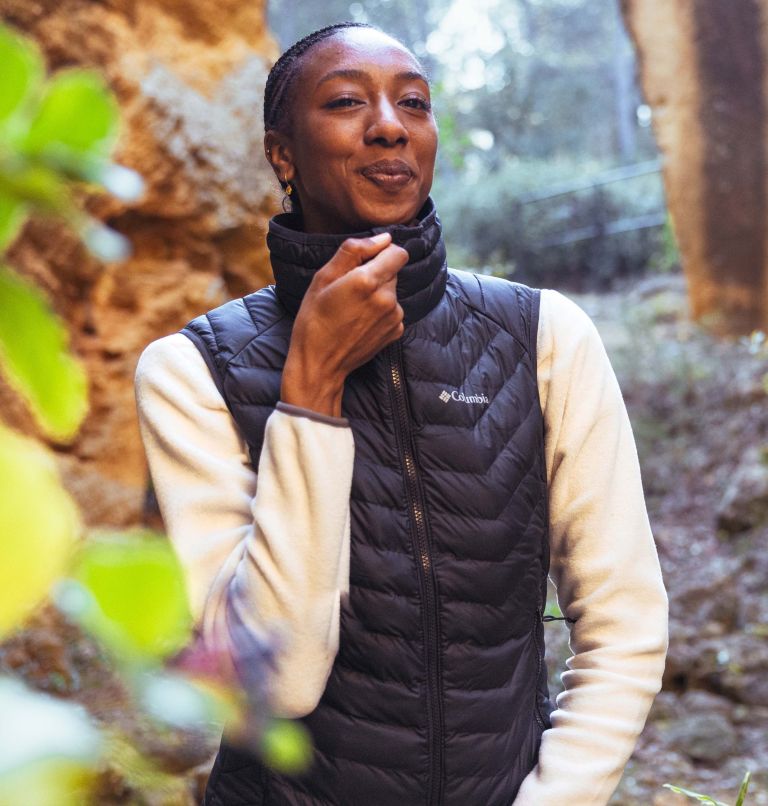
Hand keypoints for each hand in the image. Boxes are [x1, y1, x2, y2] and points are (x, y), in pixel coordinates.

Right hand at [281, 232, 407, 417]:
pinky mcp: (396, 331)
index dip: (382, 252)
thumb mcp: (323, 278)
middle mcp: (387, 298)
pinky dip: (380, 312)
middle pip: (393, 271)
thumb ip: (354, 251)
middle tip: (349, 290)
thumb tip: (383, 238)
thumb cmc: (314, 319)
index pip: (398, 252)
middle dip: (375, 274)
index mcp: (368, 281)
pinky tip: (360, 322)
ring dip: (378, 294)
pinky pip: (393, 310)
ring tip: (352, 309)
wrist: (319, 364)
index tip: (364, 262)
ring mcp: (394, 317)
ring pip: (392, 291)